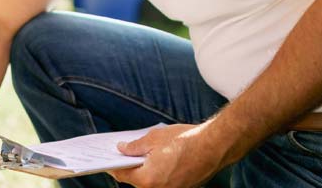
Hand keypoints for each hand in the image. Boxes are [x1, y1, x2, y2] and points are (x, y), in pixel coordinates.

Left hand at [107, 124, 229, 187]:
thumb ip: (134, 147)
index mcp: (147, 179)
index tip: (106, 160)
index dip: (113, 166)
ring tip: (140, 156)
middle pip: (136, 181)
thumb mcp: (153, 138)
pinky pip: (164, 182)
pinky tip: (157, 160)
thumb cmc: (185, 140)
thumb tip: (122, 149)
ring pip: (151, 182)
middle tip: (122, 154)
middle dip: (129, 168)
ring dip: (145, 171)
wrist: (215, 146)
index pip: (122, 175)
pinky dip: (158, 173)